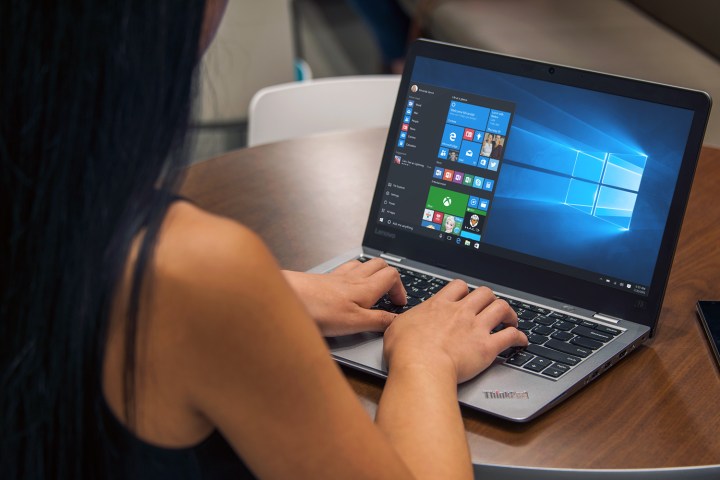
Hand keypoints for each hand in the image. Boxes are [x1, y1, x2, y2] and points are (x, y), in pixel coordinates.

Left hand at [283, 258, 406, 336]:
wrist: (288, 296)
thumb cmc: (319, 310)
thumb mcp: (354, 323)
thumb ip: (378, 321)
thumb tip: (397, 321)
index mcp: (365, 288)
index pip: (392, 275)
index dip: (400, 289)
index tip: (398, 305)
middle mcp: (353, 278)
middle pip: (379, 264)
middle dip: (389, 277)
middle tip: (389, 296)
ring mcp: (337, 276)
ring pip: (362, 265)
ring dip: (371, 273)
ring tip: (372, 289)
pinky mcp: (323, 279)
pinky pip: (344, 269)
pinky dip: (353, 274)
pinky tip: (346, 286)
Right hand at [383, 280, 527, 382]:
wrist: (421, 366)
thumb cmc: (405, 351)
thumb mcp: (396, 329)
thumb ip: (403, 322)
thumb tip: (399, 323)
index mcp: (439, 305)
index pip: (458, 286)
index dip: (465, 290)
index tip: (466, 297)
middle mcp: (461, 312)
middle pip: (484, 293)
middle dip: (489, 298)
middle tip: (490, 306)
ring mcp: (476, 327)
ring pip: (501, 307)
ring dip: (508, 312)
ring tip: (510, 318)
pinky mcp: (487, 346)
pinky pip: (510, 335)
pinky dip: (519, 337)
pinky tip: (521, 341)